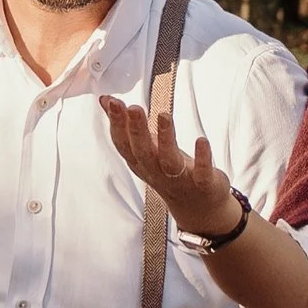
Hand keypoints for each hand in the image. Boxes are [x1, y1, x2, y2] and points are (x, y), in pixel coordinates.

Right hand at [102, 97, 237, 234]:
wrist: (198, 207)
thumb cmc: (169, 172)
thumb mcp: (146, 148)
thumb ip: (127, 125)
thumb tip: (105, 100)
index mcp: (140, 162)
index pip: (124, 144)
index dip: (117, 124)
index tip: (112, 102)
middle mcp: (156, 172)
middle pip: (142, 152)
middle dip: (136, 130)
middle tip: (133, 108)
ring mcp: (179, 180)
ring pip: (169, 161)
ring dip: (165, 139)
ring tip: (164, 115)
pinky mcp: (202, 184)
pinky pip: (201, 173)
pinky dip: (202, 158)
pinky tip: (201, 140)